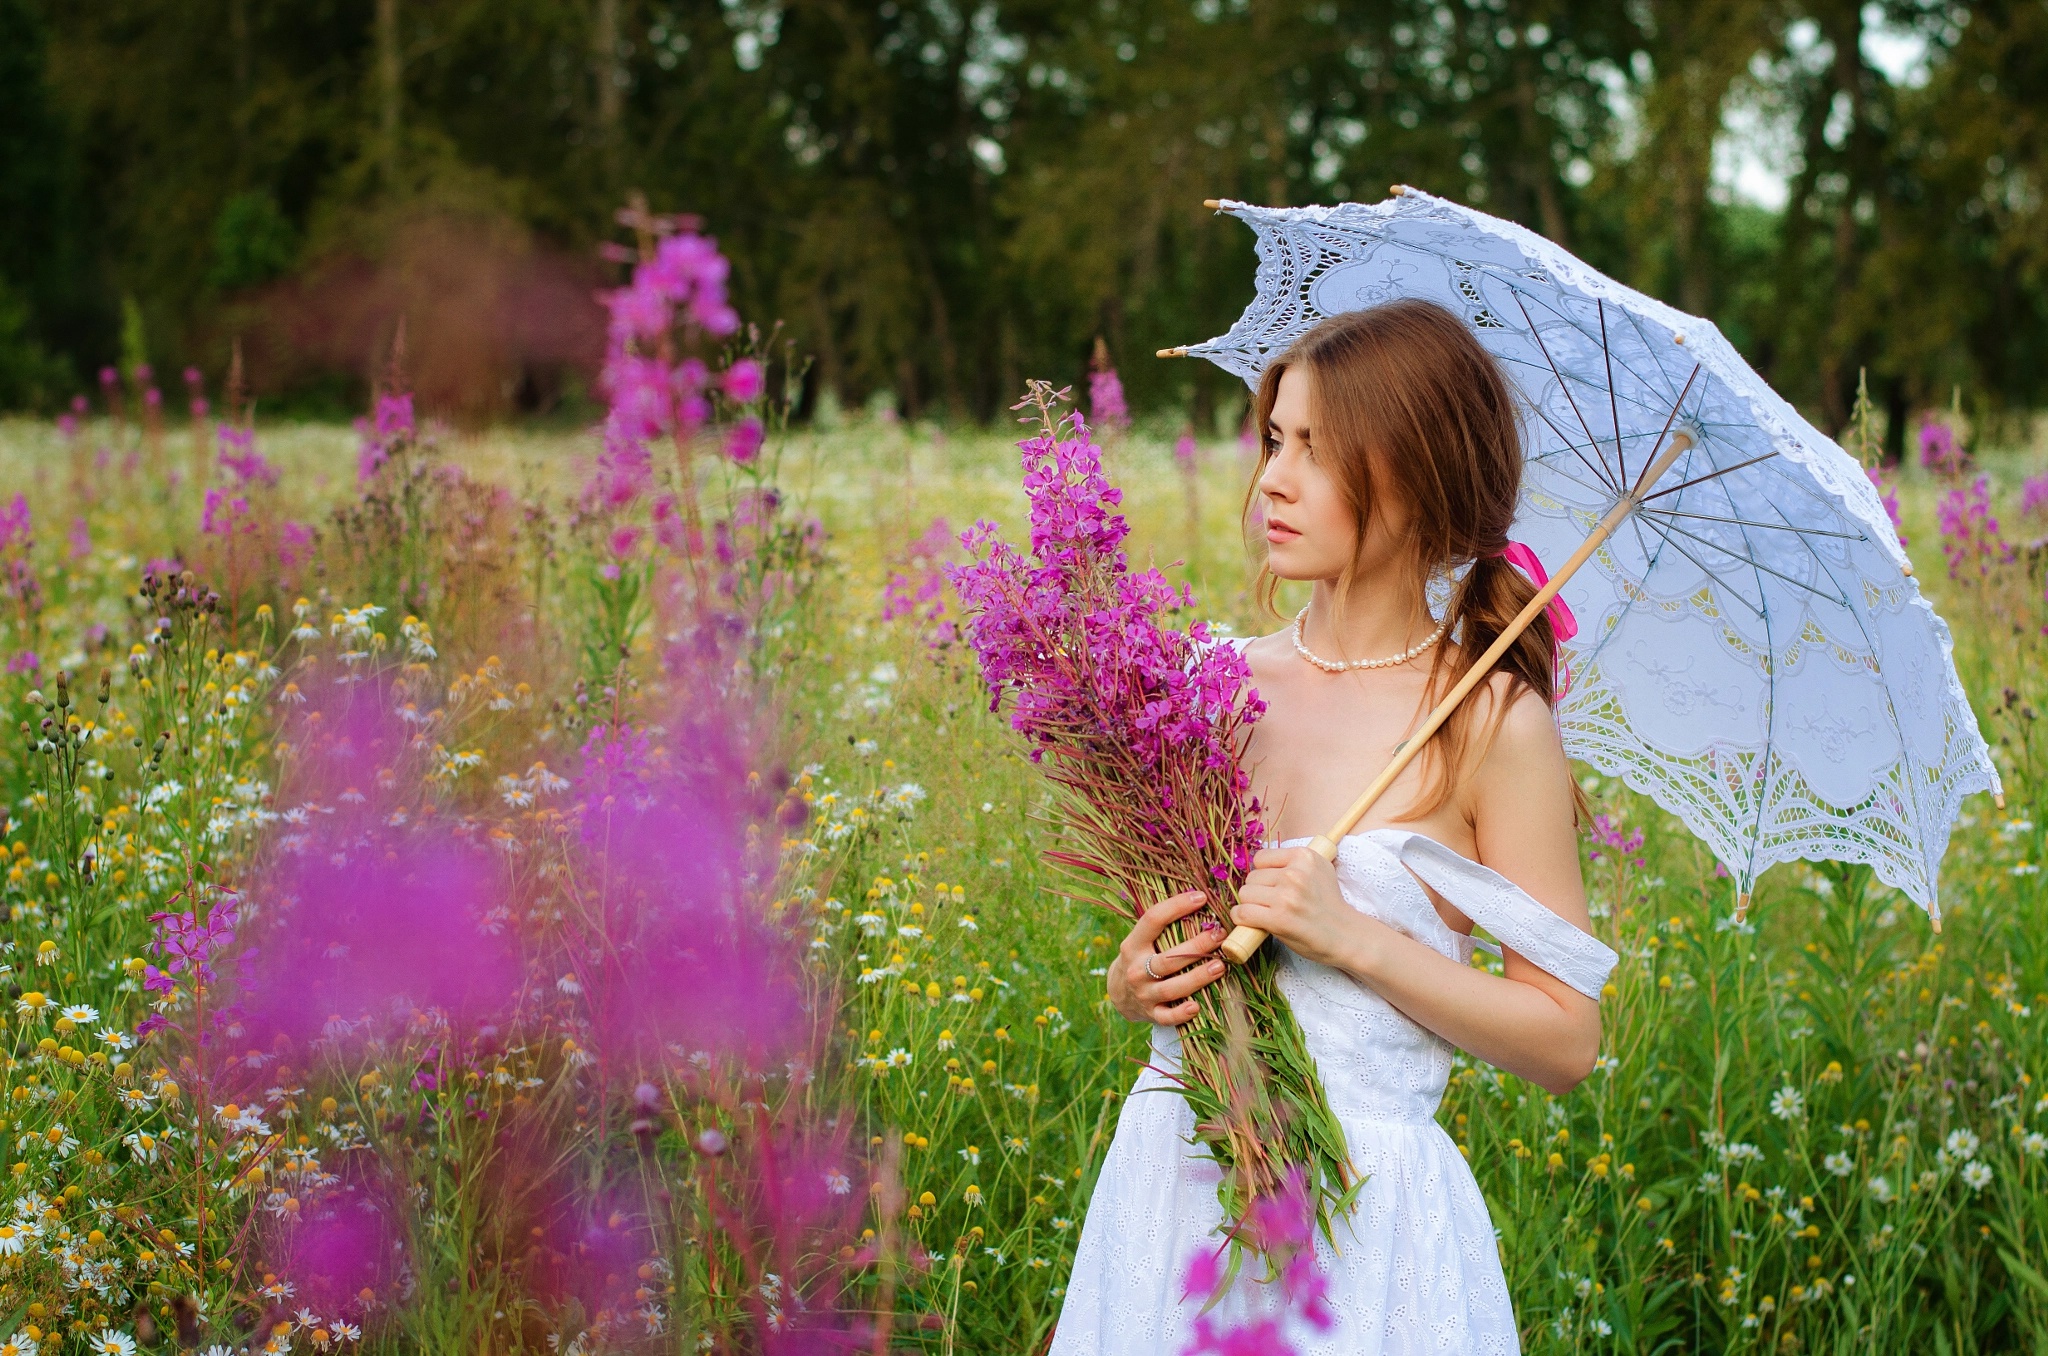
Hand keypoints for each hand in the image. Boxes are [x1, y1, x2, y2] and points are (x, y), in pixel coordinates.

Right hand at [1107, 890, 1227, 1025]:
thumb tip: (1200, 897)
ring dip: (1197, 978)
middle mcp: (1136, 970)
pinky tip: (1196, 1006)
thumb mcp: (1142, 940)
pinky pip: (1167, 1017)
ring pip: (1171, 988)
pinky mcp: (1151, 1014)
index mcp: (1133, 945)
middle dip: (1195, 947)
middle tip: (1220, 936)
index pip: (1152, 920)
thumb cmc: (1141, 958)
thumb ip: (1163, 926)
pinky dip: (1181, 1014)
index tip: (1201, 897)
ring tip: (1220, 966)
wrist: (1120, 993)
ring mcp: (1143, 994)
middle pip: (1167, 959)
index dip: (1177, 906)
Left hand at [1229, 846, 1368, 970]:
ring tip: (1267, 913)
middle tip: (1273, 904)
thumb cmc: (1328, 906)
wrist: (1345, 935)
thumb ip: (1294, 863)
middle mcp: (1295, 873)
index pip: (1261, 858)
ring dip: (1250, 905)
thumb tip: (1259, 862)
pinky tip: (1252, 923)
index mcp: (1304, 856)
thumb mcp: (1319, 871)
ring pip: (1245, 894)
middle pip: (1252, 877)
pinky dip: (1242, 919)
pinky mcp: (1279, 918)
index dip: (1264, 873)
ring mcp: (1287, 896)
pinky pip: (1243, 912)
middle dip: (1258, 891)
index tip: (1274, 886)